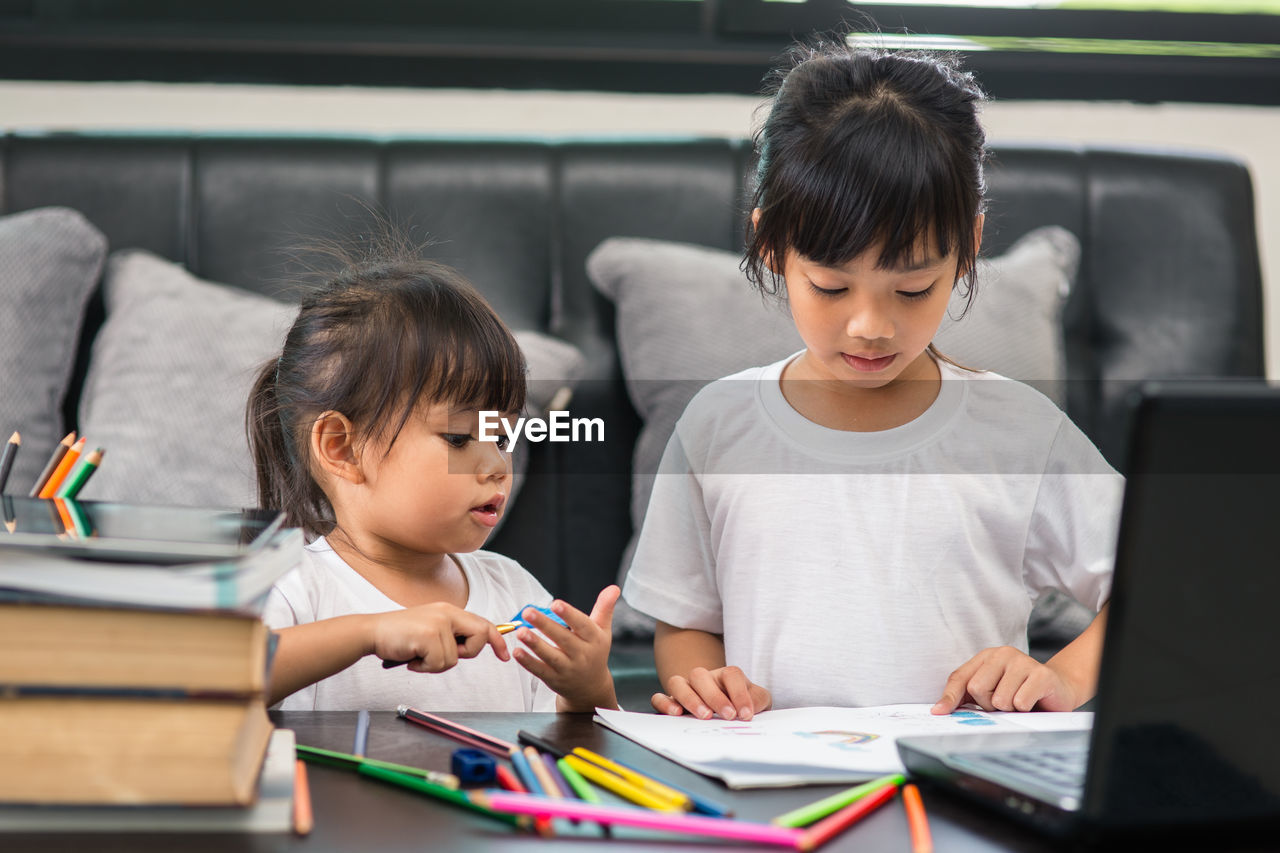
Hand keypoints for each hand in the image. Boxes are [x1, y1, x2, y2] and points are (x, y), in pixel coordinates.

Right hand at [370, 603, 508, 672]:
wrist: (372, 632)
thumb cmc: (400, 636)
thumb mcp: (431, 630)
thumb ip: (451, 636)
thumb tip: (472, 648)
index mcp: (450, 611)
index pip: (484, 623)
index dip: (498, 640)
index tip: (505, 656)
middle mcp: (447, 612)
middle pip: (481, 635)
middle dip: (468, 652)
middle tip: (441, 655)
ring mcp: (439, 622)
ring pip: (455, 658)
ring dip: (436, 664)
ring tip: (418, 655)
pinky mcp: (429, 634)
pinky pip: (440, 662)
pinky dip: (425, 667)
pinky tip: (412, 658)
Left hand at [513, 585, 619, 711]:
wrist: (591, 688)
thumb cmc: (595, 652)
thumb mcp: (603, 631)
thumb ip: (605, 608)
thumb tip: (614, 587)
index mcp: (594, 639)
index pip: (582, 625)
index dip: (569, 614)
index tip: (555, 603)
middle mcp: (582, 655)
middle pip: (563, 639)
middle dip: (545, 625)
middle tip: (528, 612)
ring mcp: (567, 669)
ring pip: (550, 656)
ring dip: (535, 644)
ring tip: (521, 632)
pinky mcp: (554, 680)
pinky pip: (540, 670)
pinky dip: (528, 662)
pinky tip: (517, 651)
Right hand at [651, 666, 771, 720]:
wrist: (726, 711)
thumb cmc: (742, 705)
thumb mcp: (757, 702)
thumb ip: (758, 700)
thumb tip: (750, 709)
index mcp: (725, 676)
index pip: (731, 675)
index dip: (740, 694)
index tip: (746, 714)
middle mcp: (703, 680)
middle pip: (700, 675)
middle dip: (714, 696)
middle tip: (728, 716)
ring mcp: (685, 689)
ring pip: (677, 682)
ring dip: (689, 698)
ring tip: (704, 716)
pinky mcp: (670, 703)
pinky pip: (659, 697)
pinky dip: (664, 703)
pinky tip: (676, 714)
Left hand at [931, 645, 1081, 713]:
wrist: (1058, 689)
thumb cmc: (1019, 691)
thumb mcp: (990, 691)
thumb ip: (965, 696)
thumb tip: (939, 709)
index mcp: (986, 657)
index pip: (960, 677)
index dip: (949, 697)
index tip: (939, 713)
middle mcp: (1002, 654)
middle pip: (977, 688)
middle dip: (989, 704)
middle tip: (1004, 702)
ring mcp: (1022, 661)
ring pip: (1000, 699)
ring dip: (1010, 709)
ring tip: (1020, 701)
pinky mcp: (1041, 674)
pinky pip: (1020, 702)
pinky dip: (1025, 709)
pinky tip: (1033, 701)